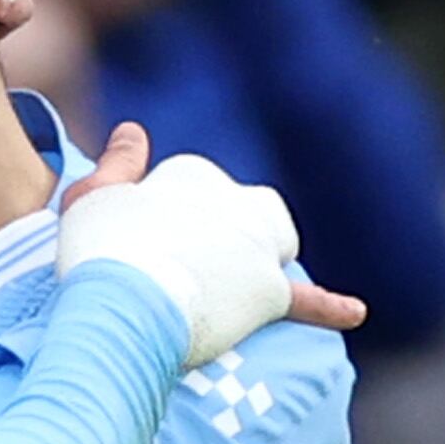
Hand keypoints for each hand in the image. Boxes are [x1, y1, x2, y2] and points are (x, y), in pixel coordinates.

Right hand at [58, 125, 363, 363]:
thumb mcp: (90, 198)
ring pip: (274, 244)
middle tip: (185, 262)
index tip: (133, 248)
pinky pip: (307, 301)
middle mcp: (235, 200)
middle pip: (241, 211)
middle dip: (225, 227)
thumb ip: (116, 165)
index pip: (190, 191)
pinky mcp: (270, 293)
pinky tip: (354, 313)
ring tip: (232, 284)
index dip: (161, 223)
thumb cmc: (94, 251)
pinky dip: (329, 306)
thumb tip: (135, 131)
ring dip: (263, 254)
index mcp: (192, 172)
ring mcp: (257, 247)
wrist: (121, 302)